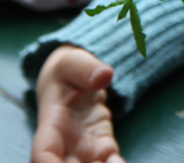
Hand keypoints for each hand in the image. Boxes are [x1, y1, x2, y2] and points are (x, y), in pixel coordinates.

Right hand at [32, 44, 124, 162]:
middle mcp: (65, 145)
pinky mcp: (102, 146)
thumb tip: (104, 75)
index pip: (44, 154)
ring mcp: (84, 148)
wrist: (77, 79)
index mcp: (52, 125)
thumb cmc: (68, 70)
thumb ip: (86, 68)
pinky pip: (108, 162)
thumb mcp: (73, 61)